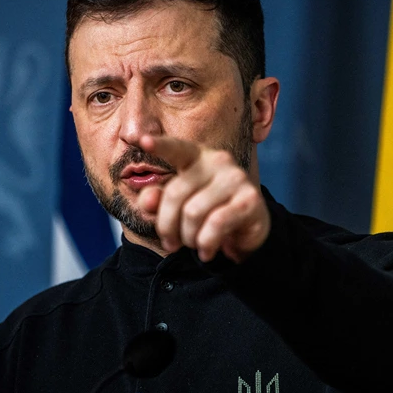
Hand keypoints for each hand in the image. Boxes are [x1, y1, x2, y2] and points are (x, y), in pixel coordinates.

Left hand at [137, 135, 270, 262]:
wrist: (247, 232)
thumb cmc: (207, 213)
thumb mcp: (178, 208)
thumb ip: (158, 201)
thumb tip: (147, 200)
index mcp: (197, 156)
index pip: (176, 148)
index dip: (160, 145)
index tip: (142, 140)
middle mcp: (218, 161)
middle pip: (175, 193)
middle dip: (167, 225)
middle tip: (171, 244)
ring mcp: (236, 178)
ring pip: (193, 212)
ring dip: (188, 238)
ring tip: (193, 245)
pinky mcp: (250, 199)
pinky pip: (216, 224)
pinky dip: (206, 243)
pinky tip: (206, 251)